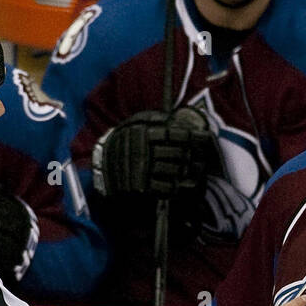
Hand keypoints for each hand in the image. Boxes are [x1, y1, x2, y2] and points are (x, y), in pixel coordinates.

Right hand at [92, 108, 219, 197]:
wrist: (101, 168)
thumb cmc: (123, 142)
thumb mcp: (133, 124)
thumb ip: (152, 119)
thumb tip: (173, 118)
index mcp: (142, 134)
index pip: (173, 134)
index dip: (192, 136)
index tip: (204, 138)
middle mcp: (144, 151)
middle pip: (177, 153)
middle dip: (193, 155)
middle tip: (203, 156)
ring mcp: (143, 171)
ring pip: (174, 170)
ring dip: (189, 172)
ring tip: (198, 170)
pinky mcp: (142, 188)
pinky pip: (166, 188)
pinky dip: (178, 187)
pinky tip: (185, 184)